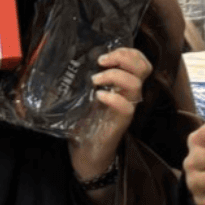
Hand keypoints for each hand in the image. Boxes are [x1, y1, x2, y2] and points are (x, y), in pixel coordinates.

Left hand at [72, 46, 152, 183]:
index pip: (139, 62)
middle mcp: (128, 95)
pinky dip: (113, 98)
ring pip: (135, 85)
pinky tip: (99, 96)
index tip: (107, 52)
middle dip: (124, 58)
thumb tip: (61, 61)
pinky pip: (126, 108)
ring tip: (95, 80)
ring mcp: (126, 109)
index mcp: (121, 85)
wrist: (84, 153)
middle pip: (142, 68)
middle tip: (101, 61)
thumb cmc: (83, 122)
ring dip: (114, 76)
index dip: (129, 52)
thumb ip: (79, 79)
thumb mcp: (81, 95)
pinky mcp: (120, 123)